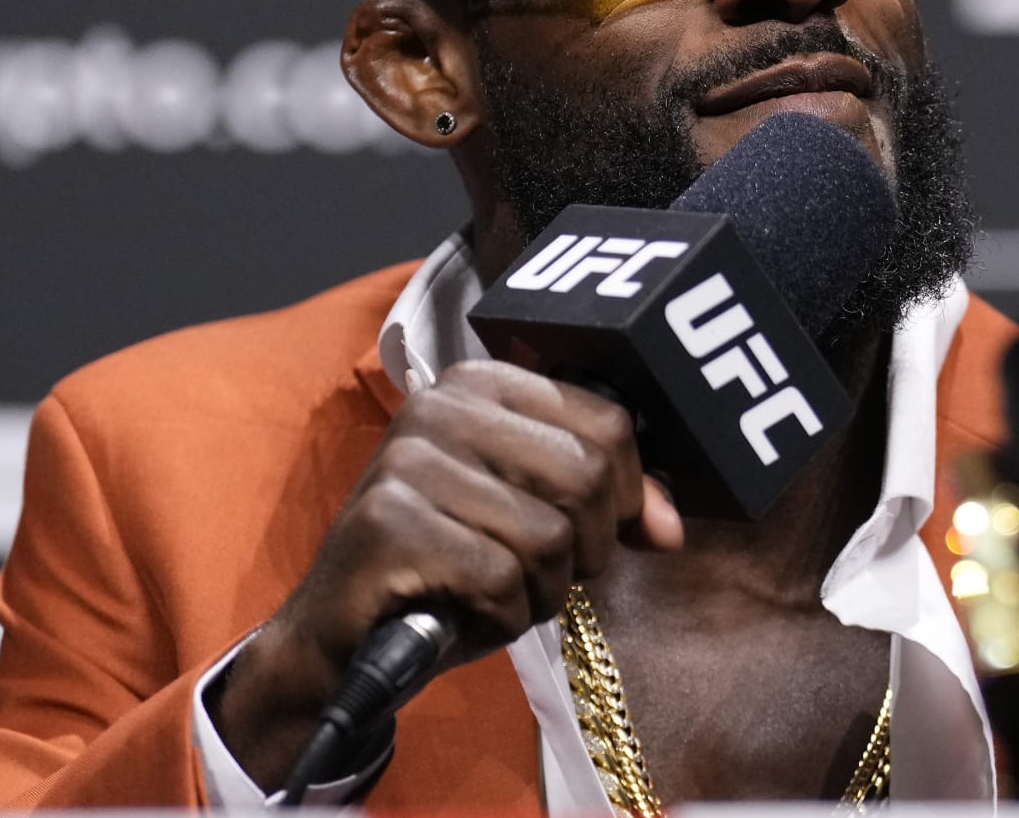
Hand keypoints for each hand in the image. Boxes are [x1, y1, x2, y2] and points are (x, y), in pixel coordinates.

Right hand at [209, 360, 682, 789]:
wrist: (348, 636)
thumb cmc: (457, 568)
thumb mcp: (540, 519)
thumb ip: (611, 504)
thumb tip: (670, 528)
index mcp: (484, 383)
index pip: (607, 423)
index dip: (626, 494)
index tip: (604, 532)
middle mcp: (440, 406)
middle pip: (585, 475)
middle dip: (586, 548)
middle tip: (544, 574)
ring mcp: (407, 461)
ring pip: (547, 535)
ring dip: (541, 591)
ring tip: (495, 592)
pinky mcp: (386, 524)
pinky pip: (499, 580)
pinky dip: (500, 616)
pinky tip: (465, 612)